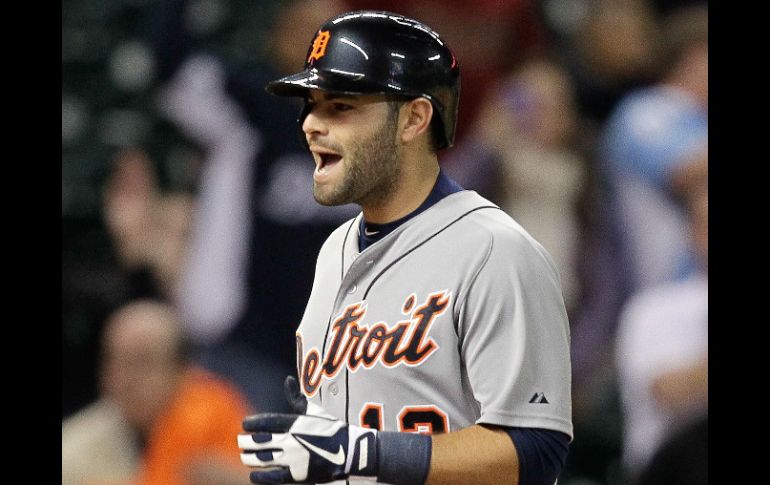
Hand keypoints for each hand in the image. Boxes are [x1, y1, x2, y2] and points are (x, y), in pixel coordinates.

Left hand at [238, 412, 377, 483]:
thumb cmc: (330, 429)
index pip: (265, 422)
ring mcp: (293, 458)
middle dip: (246, 442)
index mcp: (294, 423)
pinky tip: (254, 475)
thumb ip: (297, 398)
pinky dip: (259, 477)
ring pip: (262, 459)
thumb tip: (287, 380)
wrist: (349, 451)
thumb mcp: (314, 411)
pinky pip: (272, 477)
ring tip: (245, 457)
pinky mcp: (297, 475)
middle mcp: (291, 440)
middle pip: (259, 441)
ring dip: (249, 458)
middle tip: (241, 442)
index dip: (252, 423)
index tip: (245, 425)